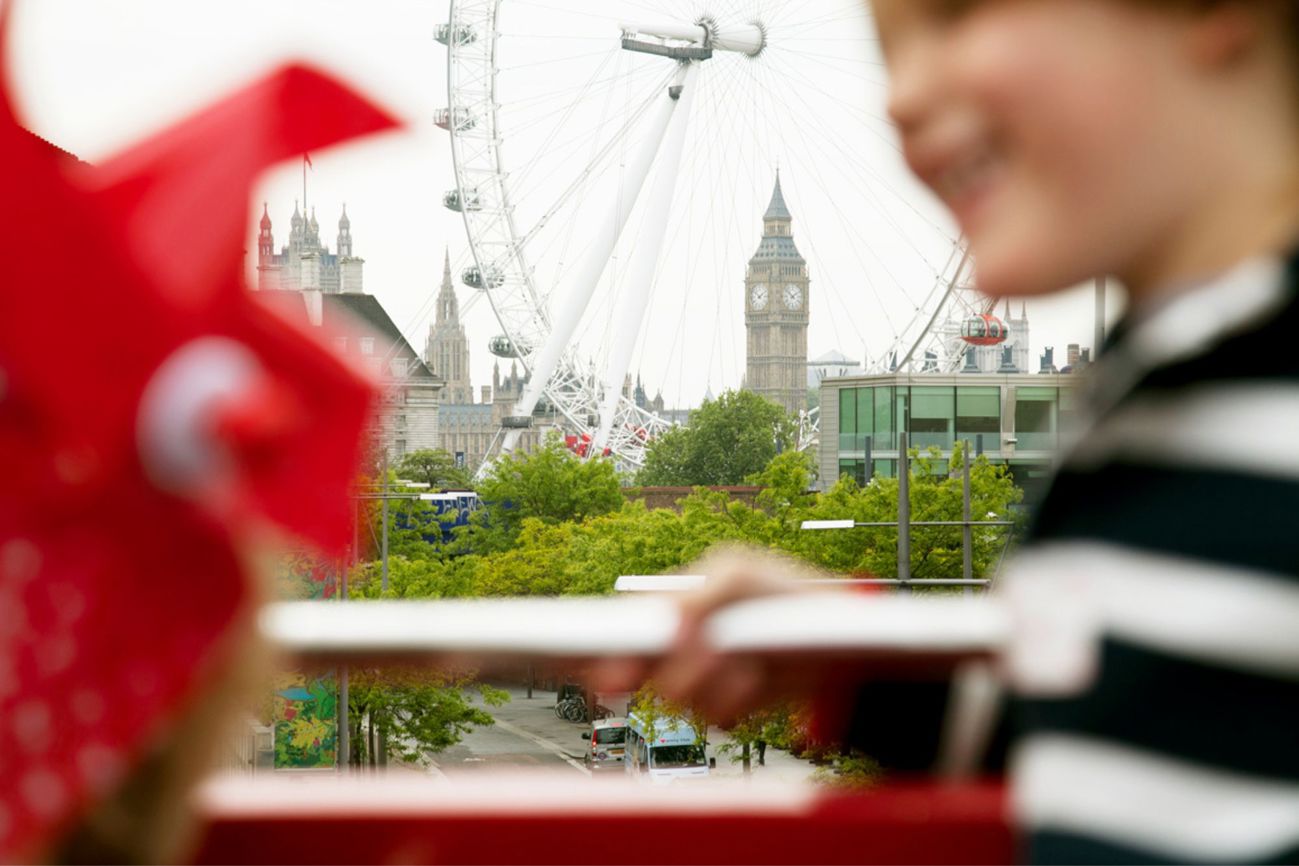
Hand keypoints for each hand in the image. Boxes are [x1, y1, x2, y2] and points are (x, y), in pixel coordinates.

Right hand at [592, 544, 844, 724]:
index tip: (596, 665)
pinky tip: (755, 679)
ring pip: (676, 695)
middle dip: (647, 671)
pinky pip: (713, 715)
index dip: (603, 646)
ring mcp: (704, 674)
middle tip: (638, 676)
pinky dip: (733, 699)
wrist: (837, 640)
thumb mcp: (738, 576)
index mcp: (675, 605)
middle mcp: (683, 642)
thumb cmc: (782, 592)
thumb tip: (669, 630)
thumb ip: (697, 597)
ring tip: (742, 662)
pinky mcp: (730, 703)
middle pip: (641, 667)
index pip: (626, 624)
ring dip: (708, 682)